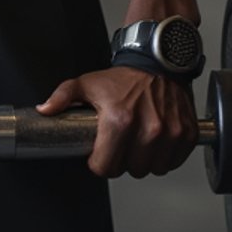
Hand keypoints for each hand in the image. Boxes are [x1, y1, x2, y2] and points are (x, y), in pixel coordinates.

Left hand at [36, 66, 197, 178]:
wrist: (159, 60)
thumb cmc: (125, 76)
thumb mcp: (89, 83)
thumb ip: (63, 97)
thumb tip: (44, 110)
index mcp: (119, 120)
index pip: (106, 168)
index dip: (100, 162)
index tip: (101, 153)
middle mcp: (147, 129)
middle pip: (130, 171)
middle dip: (123, 160)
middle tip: (122, 142)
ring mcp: (170, 133)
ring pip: (153, 169)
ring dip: (145, 160)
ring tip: (139, 140)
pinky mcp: (186, 135)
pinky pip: (174, 162)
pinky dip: (166, 156)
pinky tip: (158, 140)